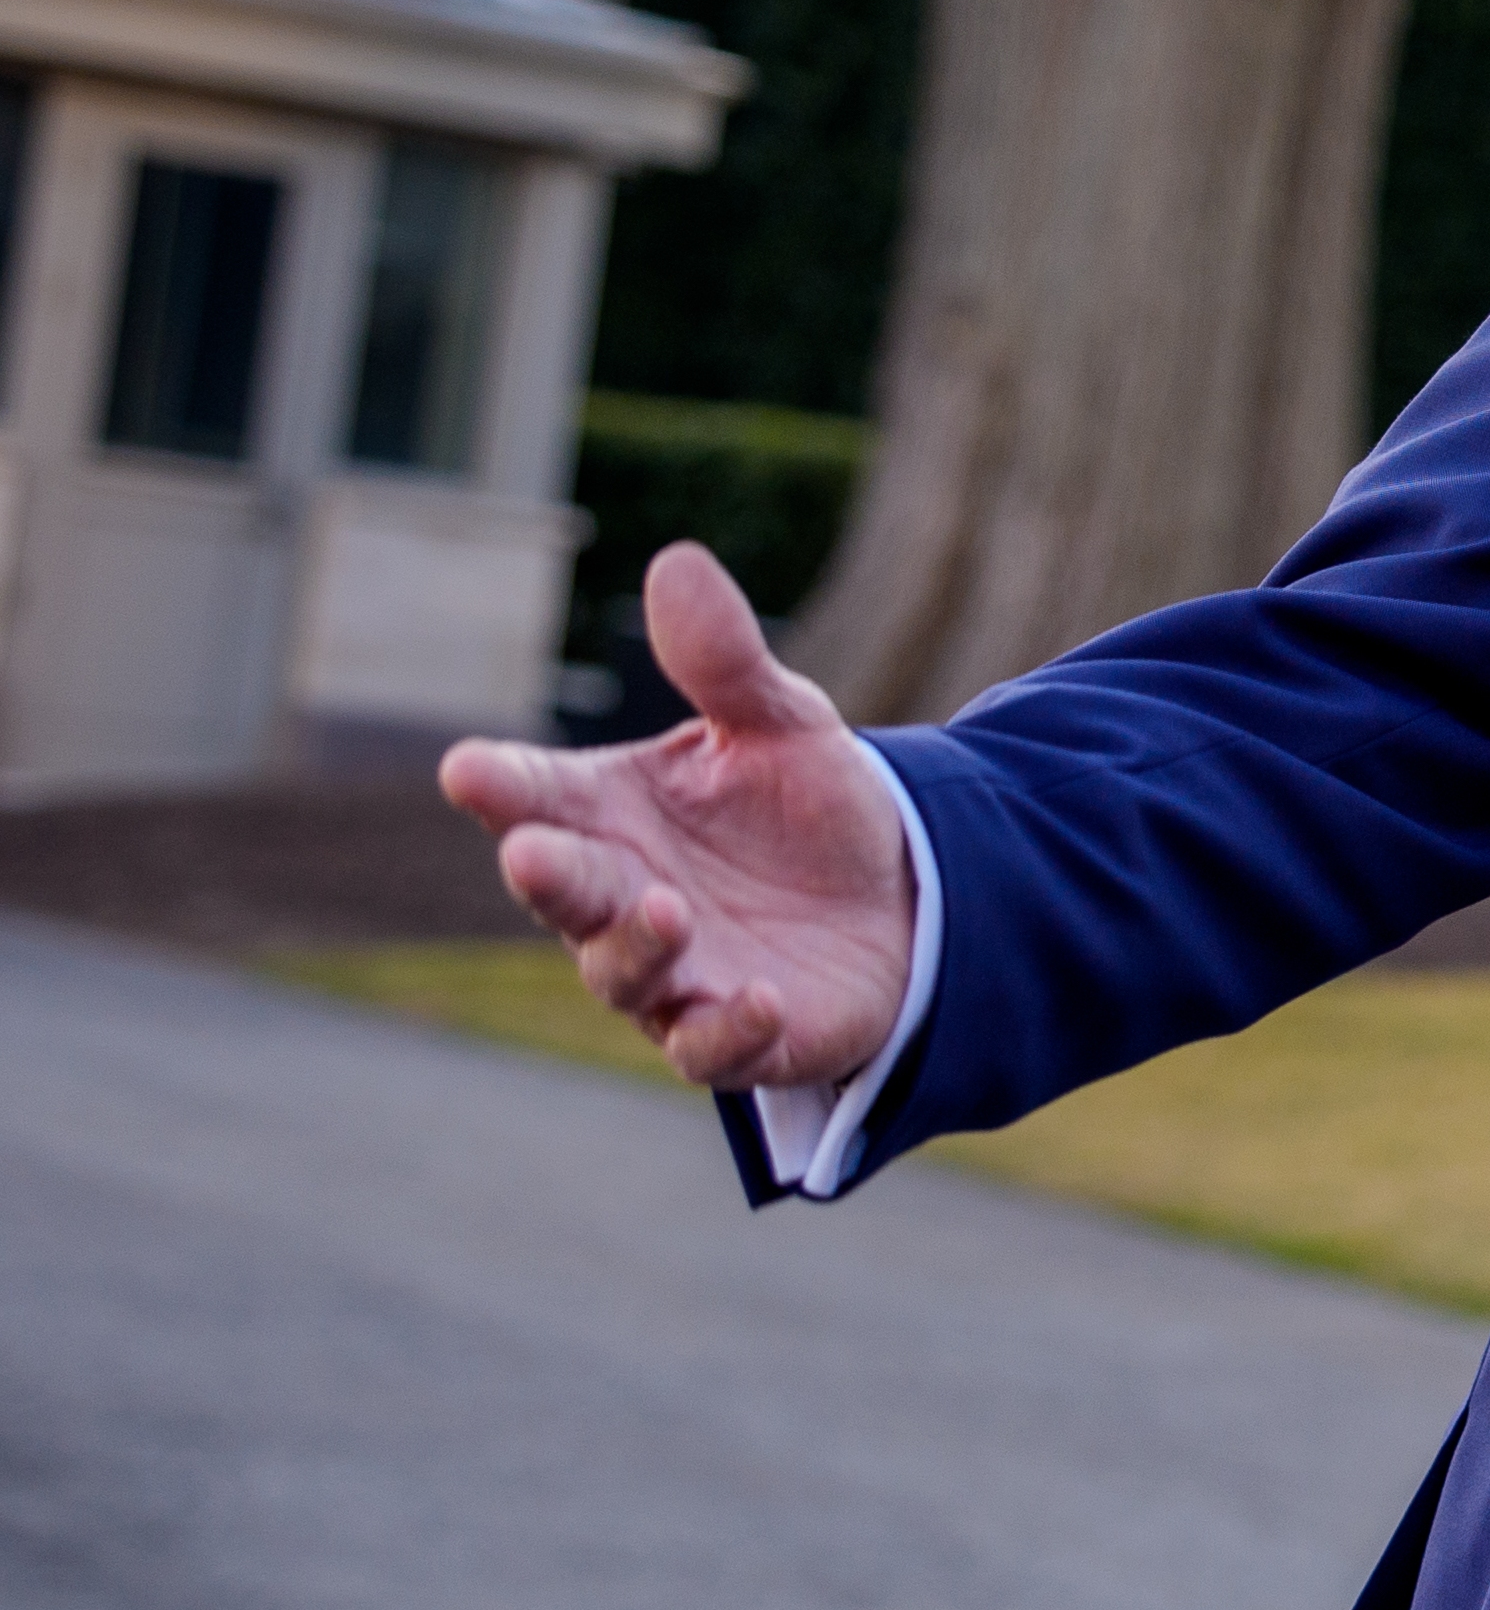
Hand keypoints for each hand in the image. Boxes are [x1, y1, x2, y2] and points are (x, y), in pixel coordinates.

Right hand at [439, 542, 913, 1090]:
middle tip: (537, 855)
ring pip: (623, 974)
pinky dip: (727, 1030)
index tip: (467, 769)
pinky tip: (760, 1000)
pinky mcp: (733, 1031)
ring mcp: (671, 972)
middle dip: (547, 874)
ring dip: (636, 947)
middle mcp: (620, 893)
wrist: (902, 895)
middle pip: (563, 889)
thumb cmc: (808, 806)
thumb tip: (677, 561)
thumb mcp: (781, 721)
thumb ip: (725, 660)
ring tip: (667, 909)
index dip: (499, 785)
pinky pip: (709, 1048)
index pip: (534, 795)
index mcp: (610, 811)